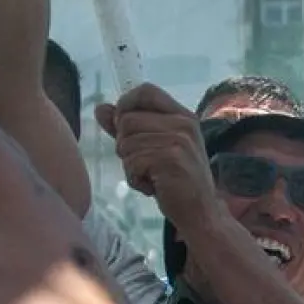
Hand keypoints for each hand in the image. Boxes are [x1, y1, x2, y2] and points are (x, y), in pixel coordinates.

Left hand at [95, 85, 215, 227]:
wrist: (201, 211)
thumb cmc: (177, 181)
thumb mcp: (155, 148)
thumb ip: (127, 128)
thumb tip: (101, 108)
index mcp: (182, 116)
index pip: (145, 91)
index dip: (126, 105)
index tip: (124, 127)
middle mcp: (183, 123)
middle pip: (127, 120)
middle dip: (125, 145)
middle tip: (144, 163)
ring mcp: (179, 140)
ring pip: (126, 143)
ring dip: (130, 165)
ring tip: (151, 176)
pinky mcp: (171, 159)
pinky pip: (131, 163)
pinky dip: (135, 179)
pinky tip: (152, 187)